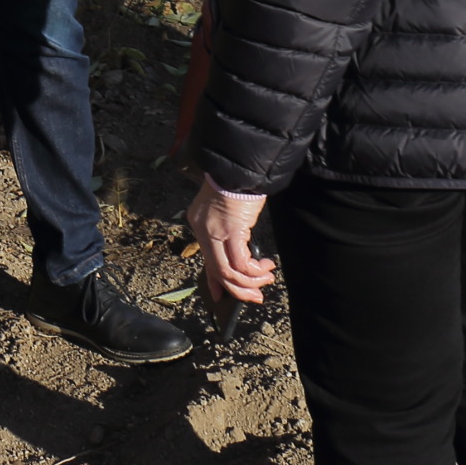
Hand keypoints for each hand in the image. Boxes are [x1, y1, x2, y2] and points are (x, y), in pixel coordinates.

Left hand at [186, 177, 276, 307]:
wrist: (239, 166)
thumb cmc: (235, 183)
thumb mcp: (225, 208)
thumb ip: (228, 229)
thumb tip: (242, 250)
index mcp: (199, 224)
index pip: (206, 260)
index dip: (214, 282)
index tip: (221, 297)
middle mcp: (202, 230)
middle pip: (217, 271)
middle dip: (237, 290)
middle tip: (255, 297)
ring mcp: (215, 231)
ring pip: (229, 272)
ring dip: (251, 281)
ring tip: (266, 278)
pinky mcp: (231, 231)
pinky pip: (241, 263)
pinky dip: (254, 271)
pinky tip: (265, 267)